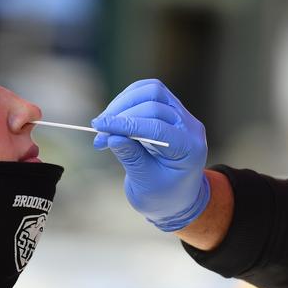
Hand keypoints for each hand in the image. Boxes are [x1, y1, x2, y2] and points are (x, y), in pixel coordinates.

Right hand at [91, 79, 209, 230]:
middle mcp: (189, 127)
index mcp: (189, 149)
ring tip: (105, 123)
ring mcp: (181, 115)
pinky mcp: (169, 110)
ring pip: (151, 91)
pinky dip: (127, 100)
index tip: (99, 127)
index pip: (156, 127)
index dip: (125, 124)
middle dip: (121, 115)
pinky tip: (114, 116)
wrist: (176, 197)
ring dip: (123, 103)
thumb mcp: (145, 183)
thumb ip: (131, 158)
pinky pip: (148, 92)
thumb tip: (112, 136)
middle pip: (154, 103)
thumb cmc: (162, 196)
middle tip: (99, 132)